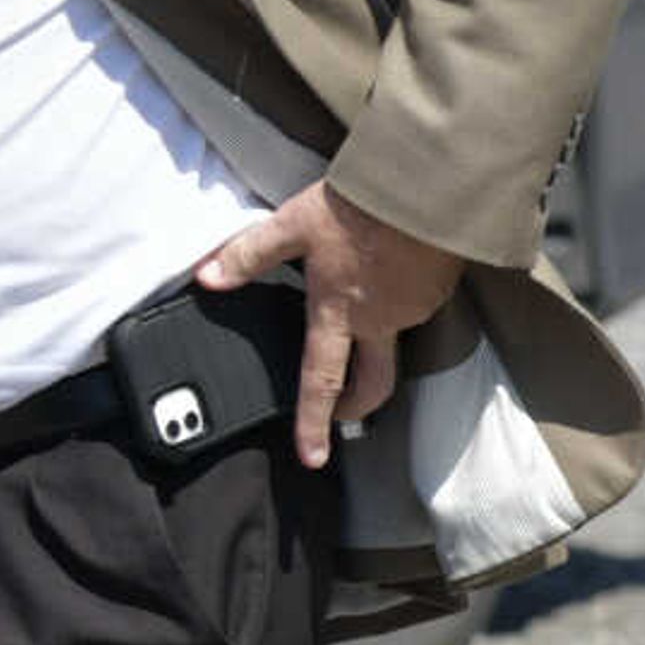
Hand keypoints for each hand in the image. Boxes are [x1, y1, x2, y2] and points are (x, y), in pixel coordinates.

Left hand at [193, 181, 464, 468]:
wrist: (425, 186)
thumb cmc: (359, 205)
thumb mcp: (294, 224)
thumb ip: (250, 254)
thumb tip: (207, 278)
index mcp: (338, 313)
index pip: (321, 382)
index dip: (313, 424)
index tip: (314, 458)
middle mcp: (379, 322)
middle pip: (373, 384)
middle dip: (358, 408)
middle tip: (343, 413)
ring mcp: (413, 309)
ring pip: (393, 338)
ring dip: (377, 335)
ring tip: (361, 300)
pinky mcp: (437, 290)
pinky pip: (415, 306)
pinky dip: (400, 300)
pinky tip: (390, 272)